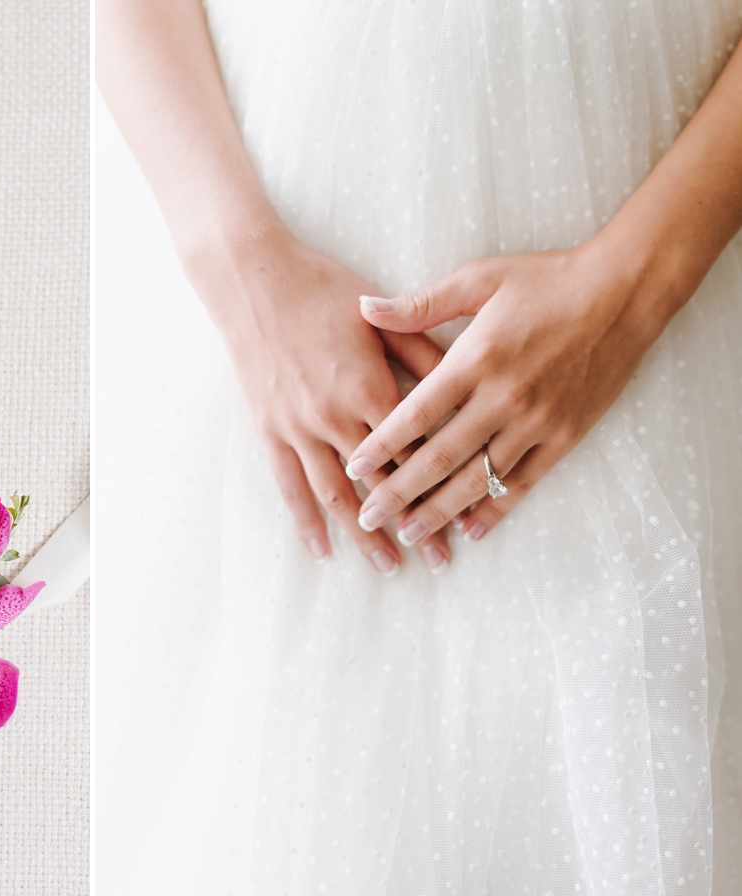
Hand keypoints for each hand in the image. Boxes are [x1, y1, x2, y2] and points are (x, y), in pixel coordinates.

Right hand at [194, 224, 452, 573]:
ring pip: (337, 495)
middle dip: (413, 523)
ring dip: (364, 534)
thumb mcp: (381, 318)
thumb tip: (465, 383)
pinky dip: (306, 520)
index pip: (417, 451)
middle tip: (438, 561)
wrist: (254, 281)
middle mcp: (336, 417)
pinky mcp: (270, 430)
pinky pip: (290, 485)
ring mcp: (299, 428)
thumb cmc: (323, 290)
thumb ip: (423, 353)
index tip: (466, 517)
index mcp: (371, 388)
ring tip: (388, 566)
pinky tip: (321, 548)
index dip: (443, 487)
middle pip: (383, 483)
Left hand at [346, 243, 671, 543]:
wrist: (625, 291)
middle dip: (399, 492)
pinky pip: (524, 482)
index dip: (382, 446)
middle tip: (368, 516)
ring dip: (440, 510)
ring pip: (479, 479)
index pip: (416, 415)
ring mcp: (537, 421)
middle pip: (440, 457)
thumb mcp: (479, 278)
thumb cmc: (547, 280)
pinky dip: (495, 509)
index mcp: (476, 359)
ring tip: (409, 532)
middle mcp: (504, 396)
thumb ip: (419, 304)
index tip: (353, 469)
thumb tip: (364, 310)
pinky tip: (470, 529)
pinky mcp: (566, 435)